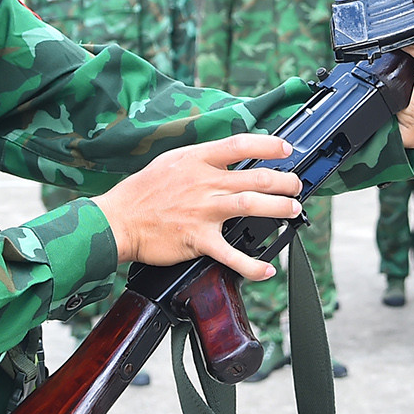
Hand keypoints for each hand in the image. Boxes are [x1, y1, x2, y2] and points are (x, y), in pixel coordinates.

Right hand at [92, 134, 300, 280]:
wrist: (118, 221)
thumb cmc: (142, 192)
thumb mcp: (171, 161)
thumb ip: (201, 158)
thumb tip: (228, 155)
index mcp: (197, 160)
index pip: (240, 145)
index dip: (268, 145)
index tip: (285, 149)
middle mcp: (204, 183)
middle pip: (256, 177)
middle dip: (285, 181)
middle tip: (295, 186)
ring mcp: (203, 211)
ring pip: (252, 205)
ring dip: (279, 207)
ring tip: (293, 210)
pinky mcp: (198, 239)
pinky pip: (231, 253)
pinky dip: (251, 264)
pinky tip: (266, 269)